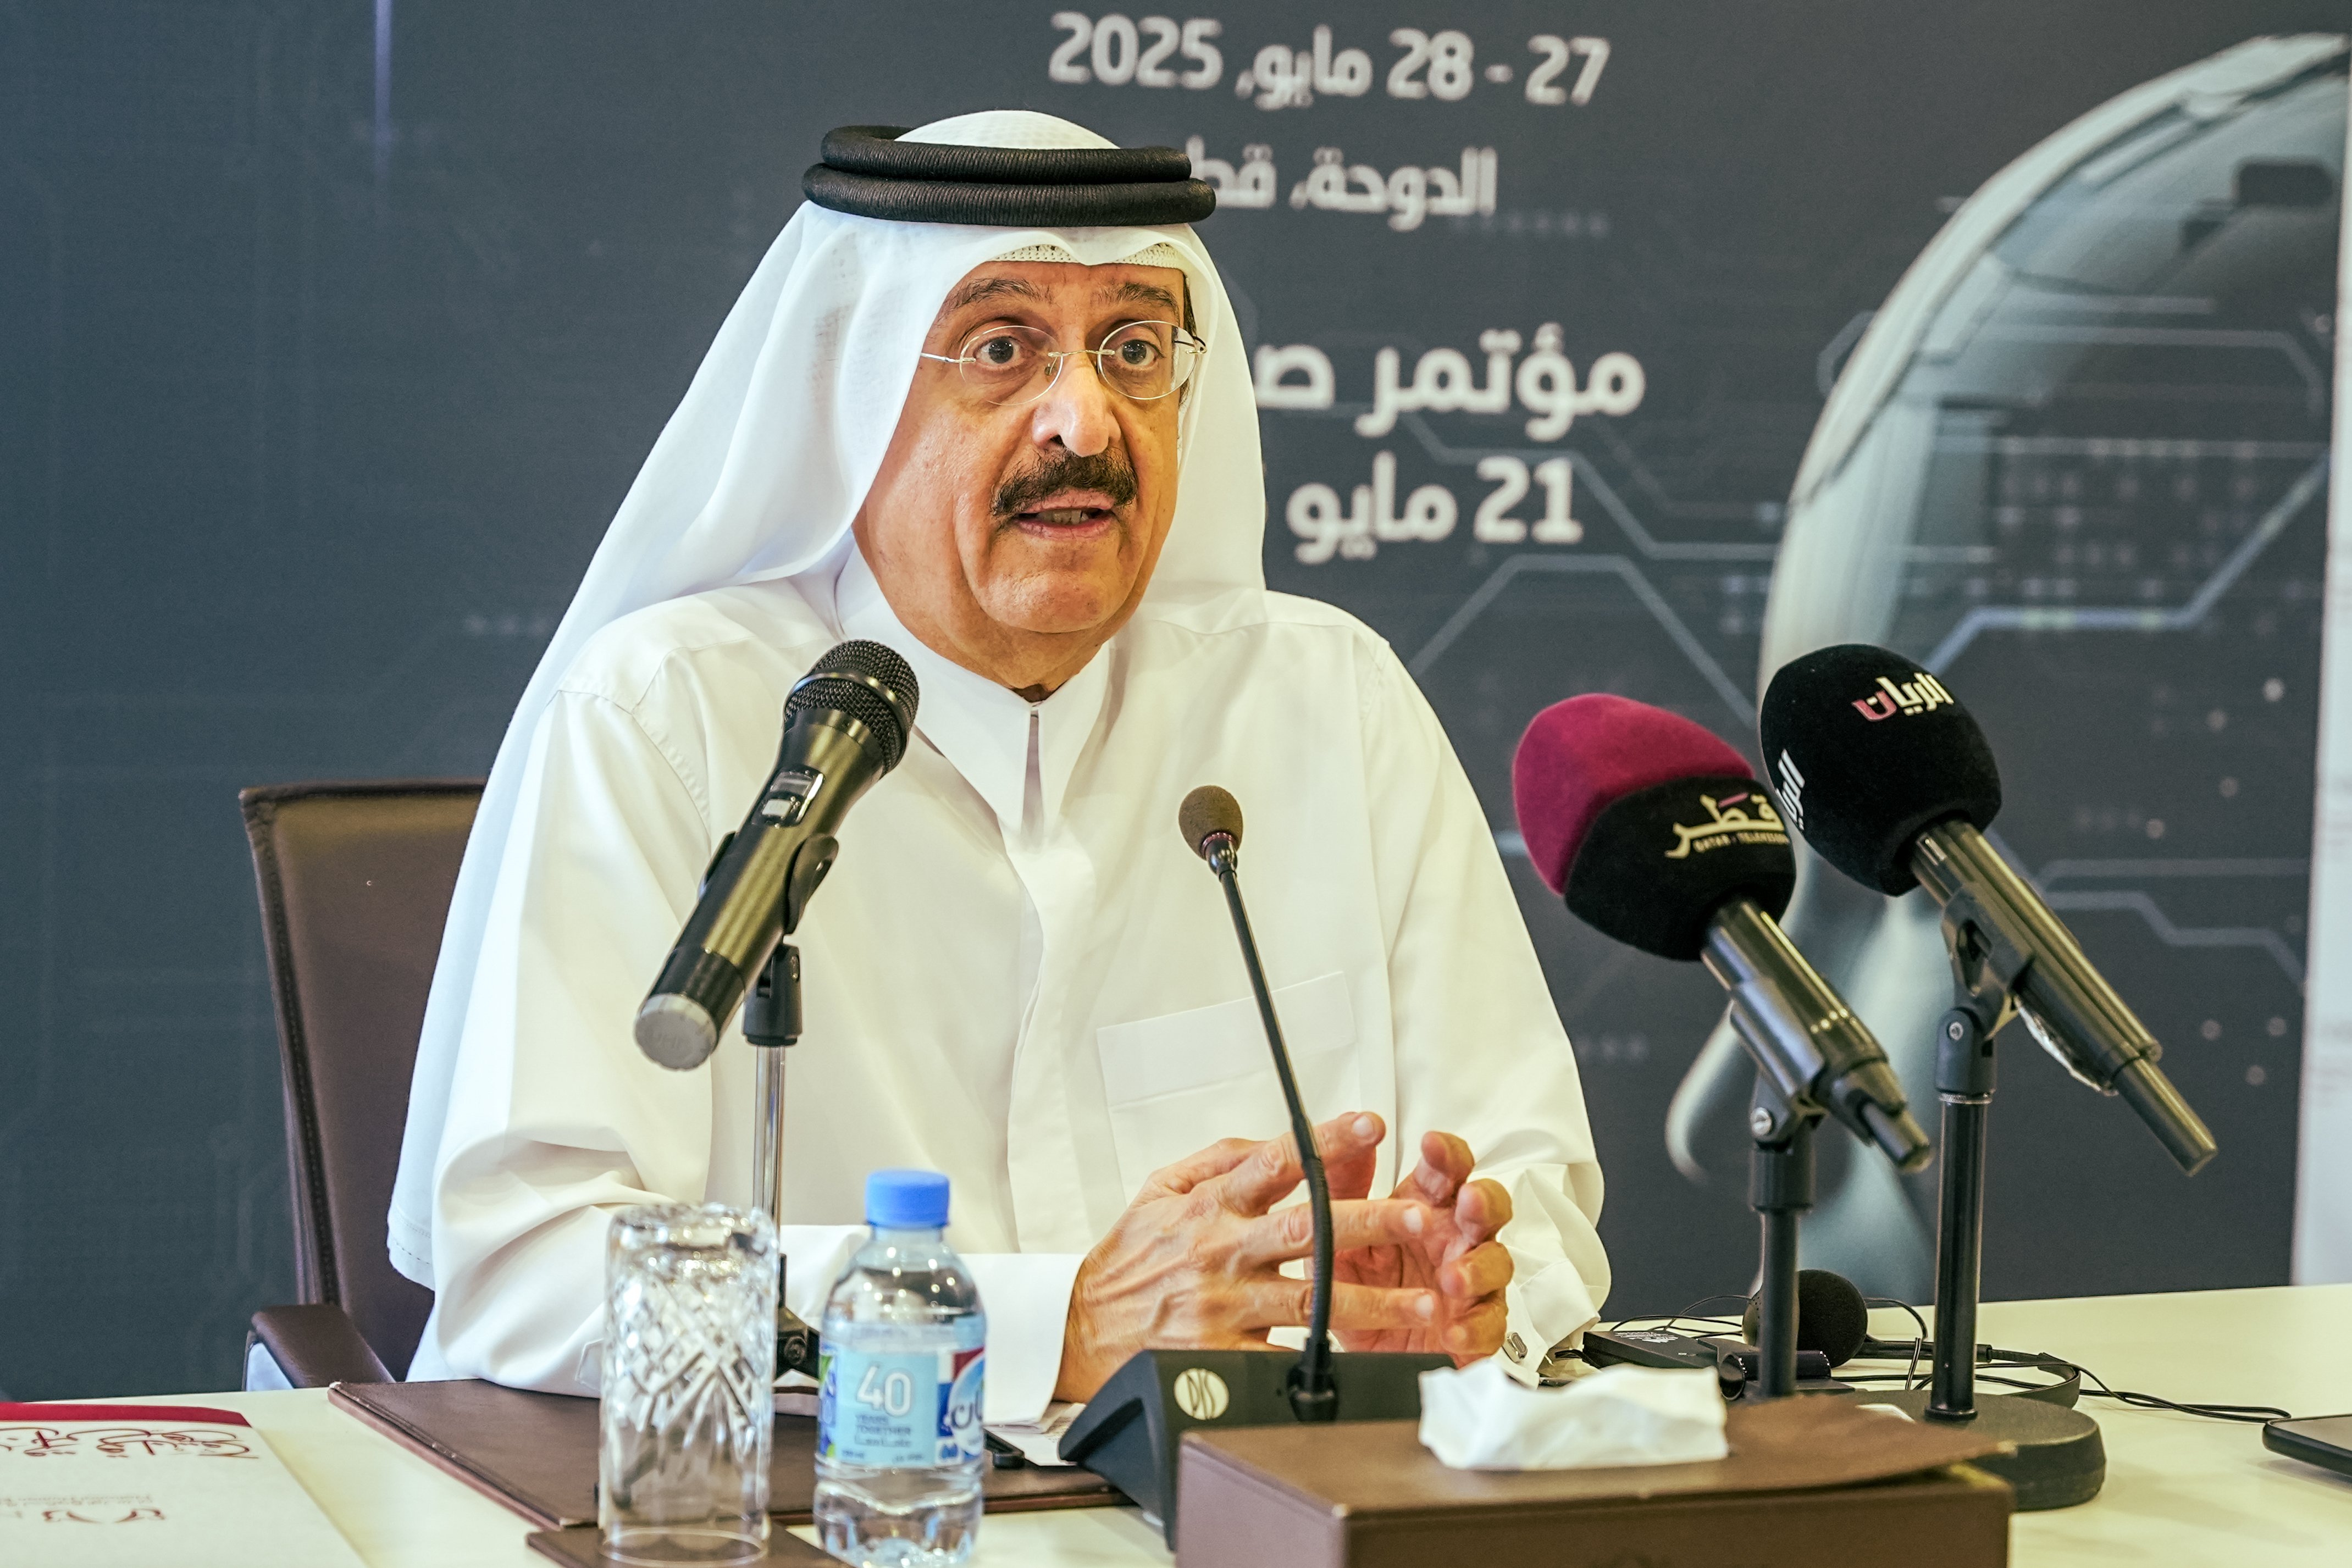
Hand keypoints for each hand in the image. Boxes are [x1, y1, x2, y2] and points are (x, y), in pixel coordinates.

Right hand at [1054, 1112, 1442, 1401]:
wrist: (1080, 1331)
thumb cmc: (1128, 1260)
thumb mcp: (1159, 1189)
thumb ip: (1218, 1158)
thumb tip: (1272, 1138)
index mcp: (1211, 1205)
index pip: (1276, 1162)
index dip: (1326, 1140)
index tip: (1371, 1124)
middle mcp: (1223, 1251)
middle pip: (1310, 1229)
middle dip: (1374, 1221)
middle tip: (1426, 1217)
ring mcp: (1225, 1306)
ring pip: (1313, 1300)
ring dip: (1375, 1301)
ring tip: (1427, 1304)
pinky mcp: (1222, 1356)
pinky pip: (1284, 1359)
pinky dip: (1327, 1362)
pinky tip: (1373, 1364)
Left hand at [1328, 1118, 1512, 1363]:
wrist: (1363, 1344)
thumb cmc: (1362, 1280)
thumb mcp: (1337, 1230)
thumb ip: (1344, 1182)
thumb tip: (1351, 1132)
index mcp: (1424, 1207)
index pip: (1445, 1170)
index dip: (1446, 1154)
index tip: (1432, 1144)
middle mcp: (1453, 1239)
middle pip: (1487, 1208)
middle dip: (1483, 1201)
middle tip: (1468, 1202)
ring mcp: (1470, 1282)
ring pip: (1496, 1263)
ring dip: (1479, 1268)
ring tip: (1452, 1278)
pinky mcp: (1474, 1328)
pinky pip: (1489, 1326)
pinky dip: (1476, 1328)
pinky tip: (1454, 1330)